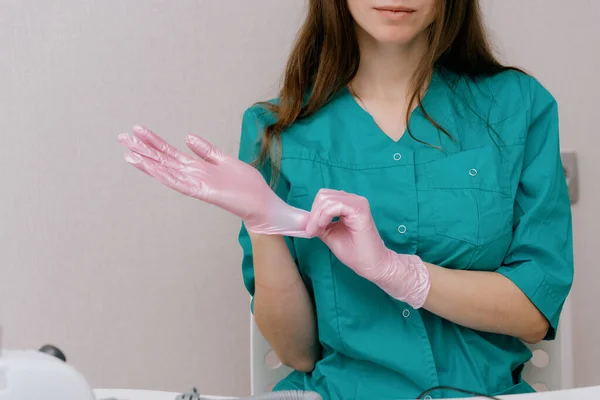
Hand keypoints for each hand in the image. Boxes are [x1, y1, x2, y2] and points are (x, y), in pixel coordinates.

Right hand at [118, 125, 309, 236]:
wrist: (262, 205)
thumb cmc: (247, 185)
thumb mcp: (226, 161)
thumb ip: (207, 151)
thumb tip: (188, 137)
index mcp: (199, 167)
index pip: (171, 153)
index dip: (154, 142)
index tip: (137, 130)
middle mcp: (194, 176)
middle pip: (164, 160)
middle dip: (144, 149)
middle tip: (122, 137)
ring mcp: (198, 185)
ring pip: (167, 172)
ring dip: (149, 163)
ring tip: (129, 153)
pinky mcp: (205, 193)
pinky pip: (182, 184)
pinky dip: (167, 176)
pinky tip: (153, 168)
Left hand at [305, 189, 430, 307]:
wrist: (371, 264)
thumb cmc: (354, 251)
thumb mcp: (329, 234)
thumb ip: (317, 224)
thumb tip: (300, 219)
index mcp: (347, 203)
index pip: (323, 197)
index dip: (313, 212)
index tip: (309, 230)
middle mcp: (353, 199)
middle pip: (323, 195)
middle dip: (313, 214)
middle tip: (312, 231)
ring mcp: (358, 203)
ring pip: (326, 199)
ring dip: (317, 217)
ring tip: (316, 232)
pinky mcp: (360, 210)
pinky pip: (334, 206)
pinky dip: (324, 216)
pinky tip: (323, 228)